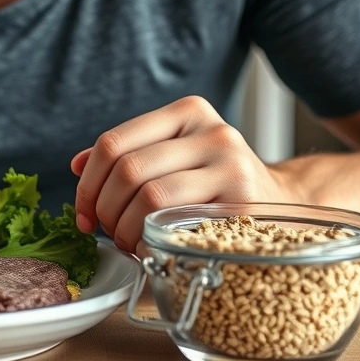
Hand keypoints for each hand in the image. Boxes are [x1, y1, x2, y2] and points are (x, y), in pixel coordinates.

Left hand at [71, 96, 298, 251]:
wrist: (282, 205)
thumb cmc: (216, 184)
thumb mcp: (174, 155)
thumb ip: (128, 155)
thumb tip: (77, 165)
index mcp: (188, 112)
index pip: (112, 143)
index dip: (87, 184)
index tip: (83, 213)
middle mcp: (212, 132)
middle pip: (128, 170)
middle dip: (105, 210)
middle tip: (107, 232)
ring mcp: (232, 166)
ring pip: (149, 197)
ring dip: (126, 230)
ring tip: (129, 241)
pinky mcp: (242, 204)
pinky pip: (177, 224)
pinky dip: (151, 242)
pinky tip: (151, 248)